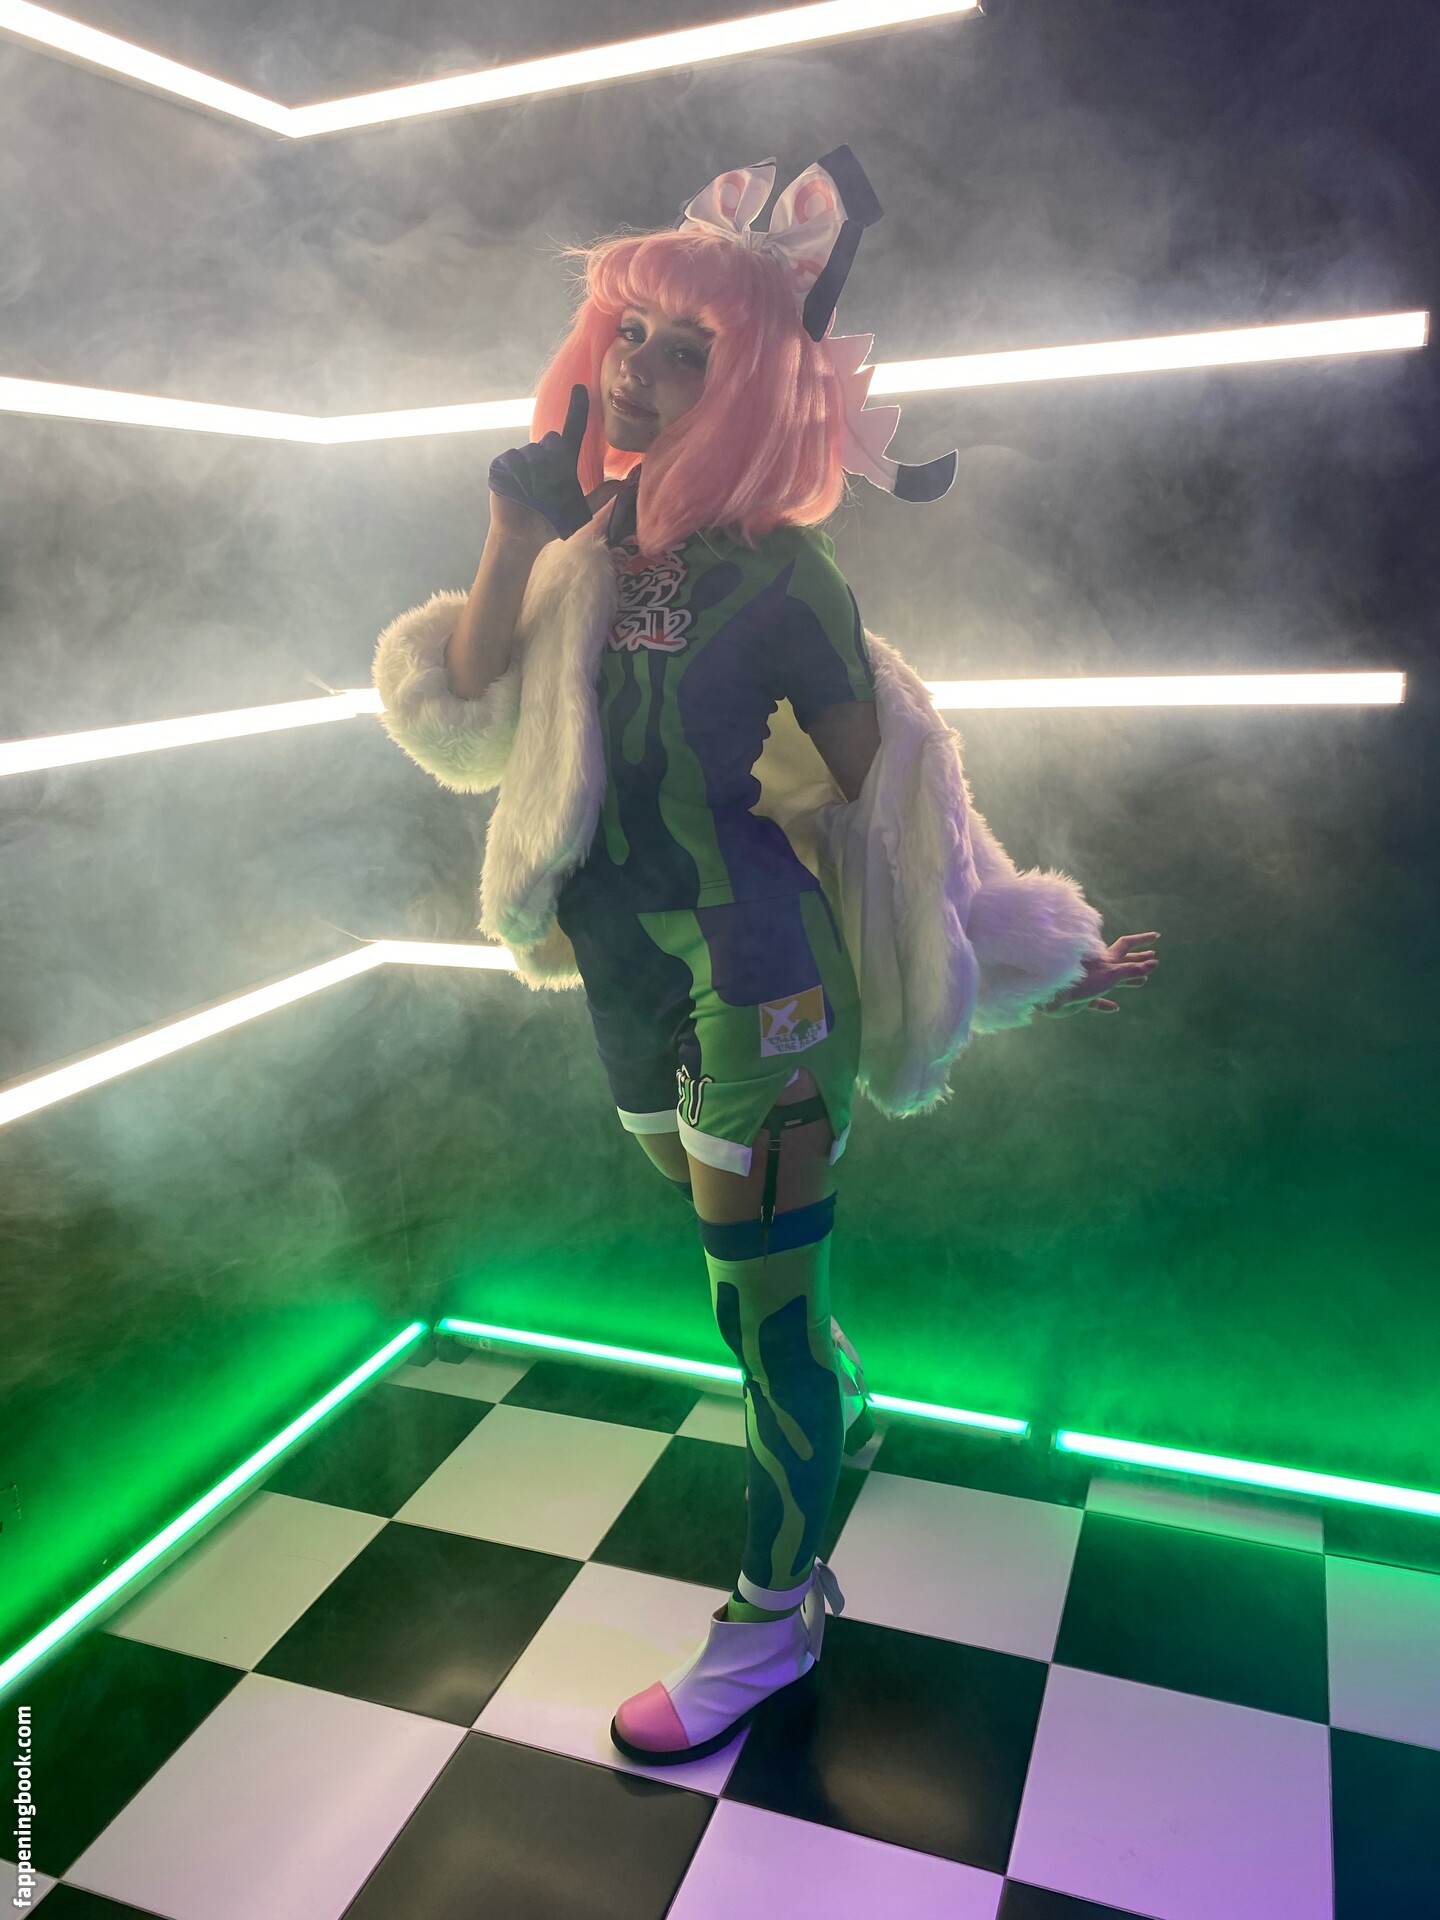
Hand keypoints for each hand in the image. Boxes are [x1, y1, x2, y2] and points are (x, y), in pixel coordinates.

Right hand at [488, 384, 592, 544]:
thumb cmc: (549, 523)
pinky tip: (518, 491)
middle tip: (546, 491)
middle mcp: (542, 456)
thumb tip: (622, 484)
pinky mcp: (503, 465)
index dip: (577, 411)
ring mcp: (521, 458)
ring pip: (532, 453)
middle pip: (551, 444)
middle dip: (551, 467)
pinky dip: (517, 477)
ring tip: (531, 495)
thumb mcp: (577, 513)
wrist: (520, 536)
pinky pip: (514, 462)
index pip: (573, 432)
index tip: (581, 388)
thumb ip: (598, 498)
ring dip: (534, 476)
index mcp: (562, 463)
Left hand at [1039, 932, 1160, 1015]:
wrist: (1052, 997)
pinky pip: (1098, 1001)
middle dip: (1138, 958)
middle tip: (1153, 956)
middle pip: (1123, 960)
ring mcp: (1090, 982)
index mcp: (1106, 959)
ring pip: (1114, 980)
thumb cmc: (1081, 983)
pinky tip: (1115, 1007)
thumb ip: (1132, 970)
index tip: (1157, 936)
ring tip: (1142, 981)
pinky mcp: (1082, 998)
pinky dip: (1107, 1003)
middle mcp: (1099, 968)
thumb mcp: (1111, 975)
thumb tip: (1155, 963)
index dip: (1142, 940)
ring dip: (1128, 980)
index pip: (1127, 945)